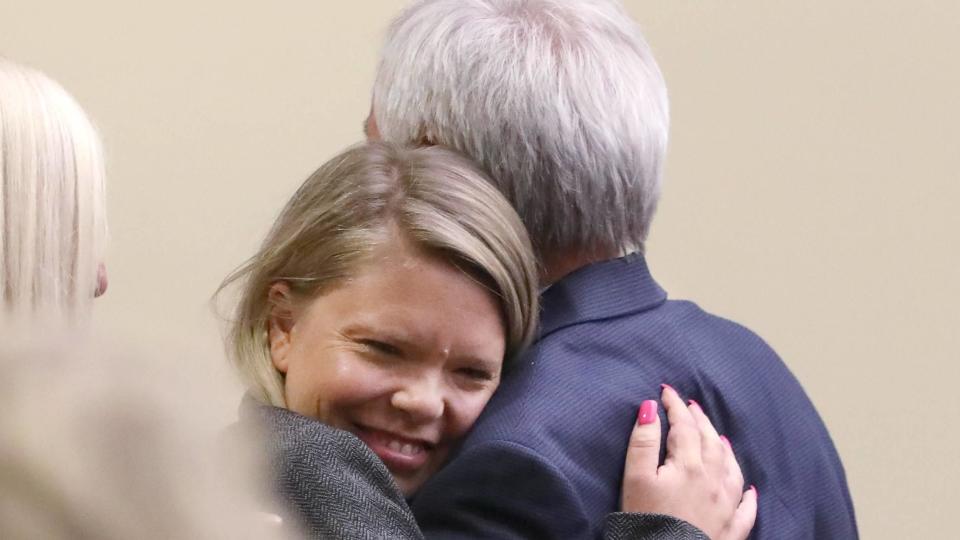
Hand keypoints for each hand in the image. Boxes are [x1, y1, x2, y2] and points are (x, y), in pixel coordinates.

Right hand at [620, 385, 756, 539]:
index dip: (675, 405)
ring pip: (731, 468)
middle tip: (690, 406)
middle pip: (710, 442)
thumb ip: (643, 442)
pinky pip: (746, 508)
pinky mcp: (731, 530)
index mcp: (689, 466)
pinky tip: (749, 490)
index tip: (666, 391)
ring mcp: (726, 506)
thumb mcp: (636, 479)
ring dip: (723, 448)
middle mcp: (713, 481)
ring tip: (717, 436)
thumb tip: (650, 408)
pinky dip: (748, 495)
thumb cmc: (647, 522)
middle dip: (700, 420)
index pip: (684, 426)